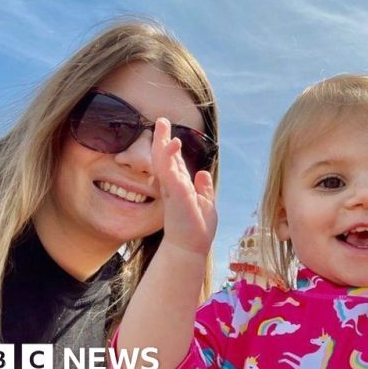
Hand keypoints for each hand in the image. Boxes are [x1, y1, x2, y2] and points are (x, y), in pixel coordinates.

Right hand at [150, 118, 216, 257]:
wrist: (189, 248)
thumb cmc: (196, 230)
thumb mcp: (205, 204)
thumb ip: (203, 188)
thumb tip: (202, 173)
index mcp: (181, 188)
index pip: (175, 164)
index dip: (172, 149)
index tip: (171, 136)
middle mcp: (174, 186)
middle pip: (166, 158)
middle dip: (163, 139)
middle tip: (161, 120)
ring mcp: (173, 189)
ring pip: (164, 161)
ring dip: (164, 142)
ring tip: (163, 124)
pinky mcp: (175, 193)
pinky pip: (170, 171)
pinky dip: (169, 157)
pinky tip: (171, 144)